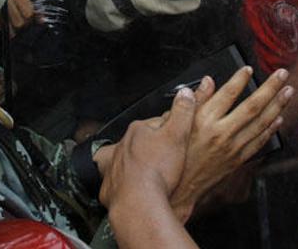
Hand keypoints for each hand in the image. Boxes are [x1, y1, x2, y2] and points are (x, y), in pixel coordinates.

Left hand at [99, 87, 195, 208]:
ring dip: (138, 167)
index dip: (169, 132)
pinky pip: (118, 185)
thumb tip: (186, 93)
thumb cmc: (157, 171)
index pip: (155, 125)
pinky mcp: (111, 189)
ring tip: (152, 175)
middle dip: (151, 149)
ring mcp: (114, 168)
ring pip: (127, 163)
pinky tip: (136, 191)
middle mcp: (121, 147)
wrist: (139, 203)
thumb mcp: (177, 135)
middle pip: (140, 144)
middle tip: (167, 161)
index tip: (177, 140)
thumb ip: (183, 112)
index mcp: (137, 131)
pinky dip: (126, 187)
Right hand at [169, 67, 291, 219]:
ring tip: (287, 92)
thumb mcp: (178, 123)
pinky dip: (271, 129)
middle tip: (281, 75)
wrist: (181, 187)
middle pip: (252, 107)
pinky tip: (278, 119)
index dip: (240, 79)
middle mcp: (221, 133)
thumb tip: (207, 82)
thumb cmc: (177, 155)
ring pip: (261, 123)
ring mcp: (232, 147)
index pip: (227, 94)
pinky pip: (259, 141)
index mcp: (204, 121)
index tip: (248, 69)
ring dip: (277, 106)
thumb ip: (195, 101)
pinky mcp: (238, 159)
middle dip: (270, 88)